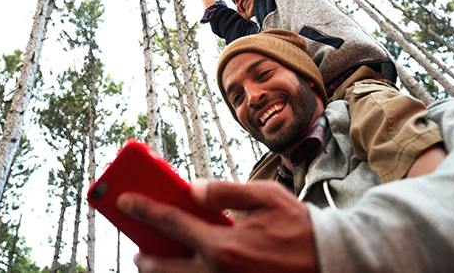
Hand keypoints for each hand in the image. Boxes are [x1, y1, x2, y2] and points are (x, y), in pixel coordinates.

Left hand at [117, 180, 317, 272]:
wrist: (330, 263)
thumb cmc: (298, 228)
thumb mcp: (266, 197)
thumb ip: (226, 191)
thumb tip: (192, 189)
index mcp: (224, 245)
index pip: (171, 223)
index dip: (144, 210)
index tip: (124, 201)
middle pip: (165, 268)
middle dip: (145, 258)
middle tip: (139, 250)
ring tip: (157, 263)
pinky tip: (188, 266)